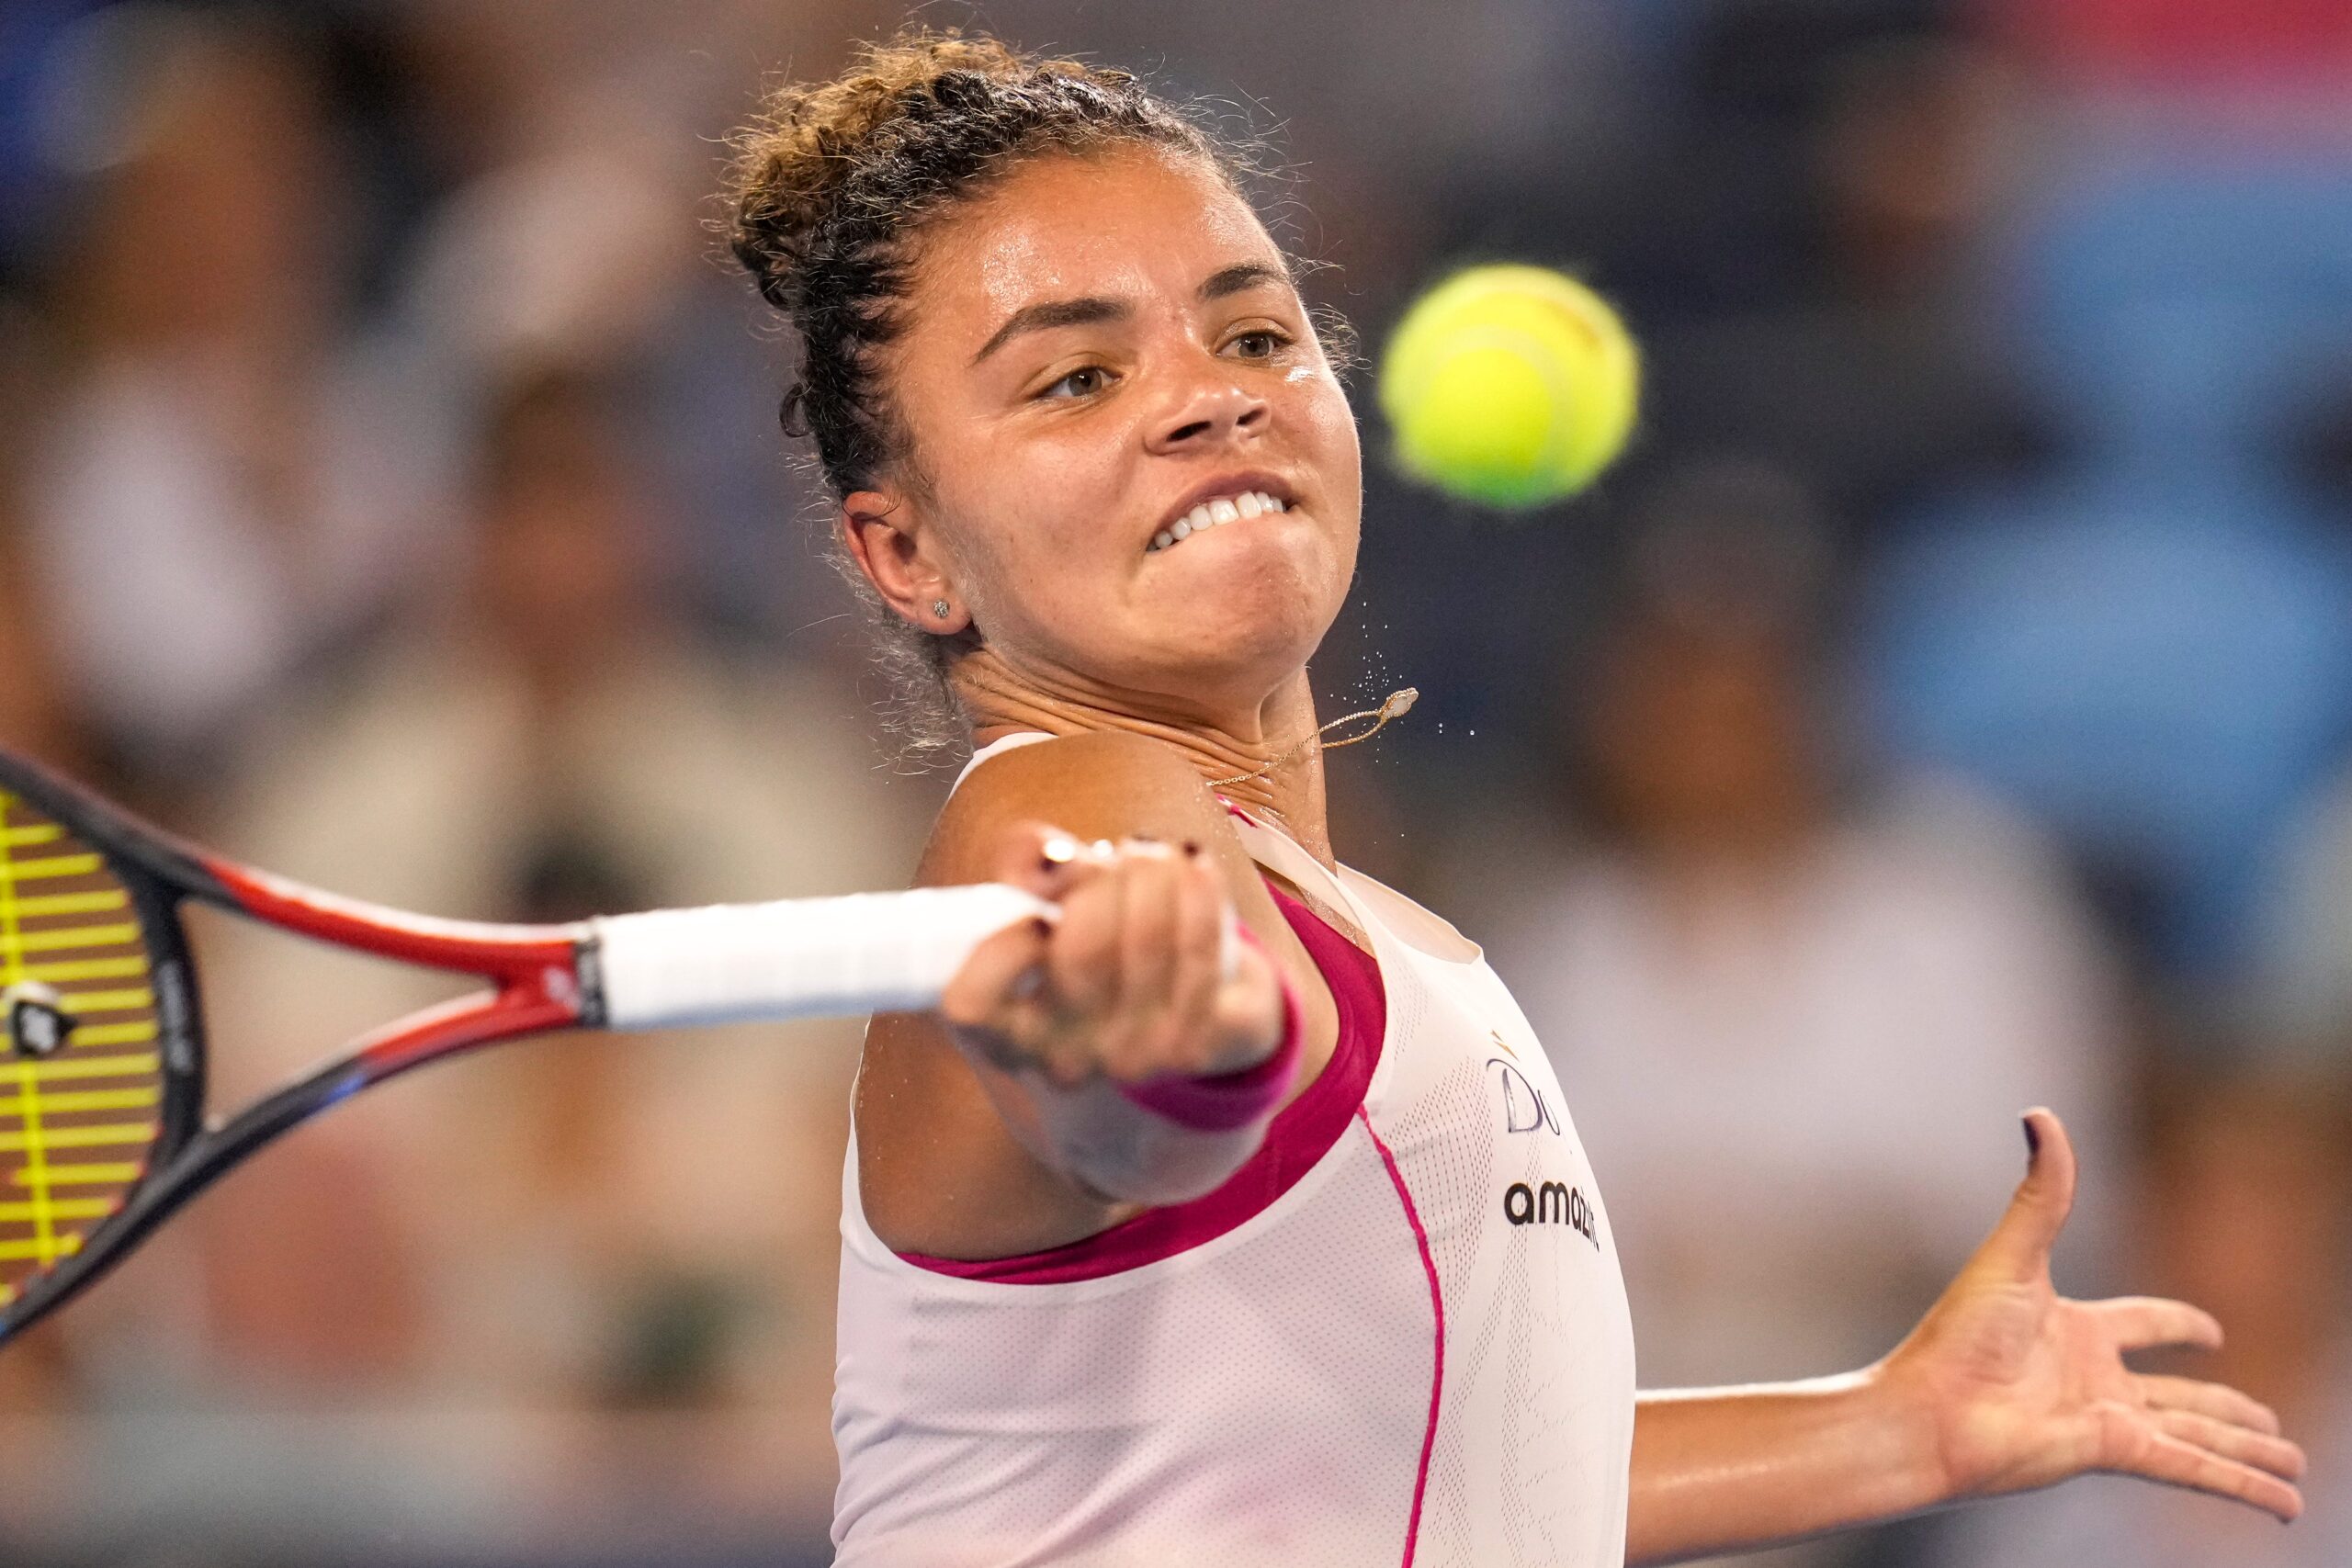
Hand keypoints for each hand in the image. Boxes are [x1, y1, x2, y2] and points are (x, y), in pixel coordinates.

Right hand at [938, 822, 1285, 1089]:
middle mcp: (1060, 1059)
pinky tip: (1192, 864)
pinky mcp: (1189, 1045)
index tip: (1036, 913)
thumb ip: (1026, 862)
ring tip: (1148, 856)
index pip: (974, 1005)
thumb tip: (1050, 858)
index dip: (1004, 947)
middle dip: (1099, 880)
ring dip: (1151, 874)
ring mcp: (1128, 1058)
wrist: (1175, 1006)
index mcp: (1001, 1033)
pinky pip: (1198, 950)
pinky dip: (1197, 891)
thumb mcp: (1039, 902)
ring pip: (1146, 939)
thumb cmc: (1086, 943)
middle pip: (1081, 951)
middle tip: (1106, 859)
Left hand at [1881, 1107, 2305, 1521]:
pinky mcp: (2114, 1453)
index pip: (2141, 1325)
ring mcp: (2106, 1420)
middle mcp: (2094, 1379)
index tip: (2212, 1333)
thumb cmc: (1957, 1336)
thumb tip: (2040, 1112)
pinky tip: (2284, 1503)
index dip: (2178, 1327)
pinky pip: (2195, 1468)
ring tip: (2295, 1467)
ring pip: (2200, 1435)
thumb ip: (2041, 1191)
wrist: (1927, 1413)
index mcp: (2074, 1329)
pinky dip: (2242, 1485)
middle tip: (2272, 1421)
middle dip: (2230, 1408)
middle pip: (2182, 1396)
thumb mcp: (2012, 1255)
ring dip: (2250, 1450)